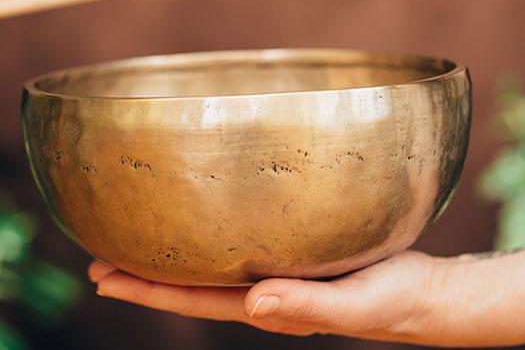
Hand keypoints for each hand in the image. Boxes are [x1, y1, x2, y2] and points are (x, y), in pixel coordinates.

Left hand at [88, 251, 457, 343]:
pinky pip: (241, 243)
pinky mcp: (297, 251)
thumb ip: (308, 306)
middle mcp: (265, 290)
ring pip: (211, 263)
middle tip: (95, 258)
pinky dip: (211, 234)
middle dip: (143, 272)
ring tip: (134, 237)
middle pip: (190, 283)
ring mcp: (279, 272)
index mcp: (270, 305)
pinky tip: (205, 217)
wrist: (429, 295)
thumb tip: (251, 304)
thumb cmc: (398, 301)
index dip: (146, 289)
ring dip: (171, 253)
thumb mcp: (358, 305)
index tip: (101, 277)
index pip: (194, 300)